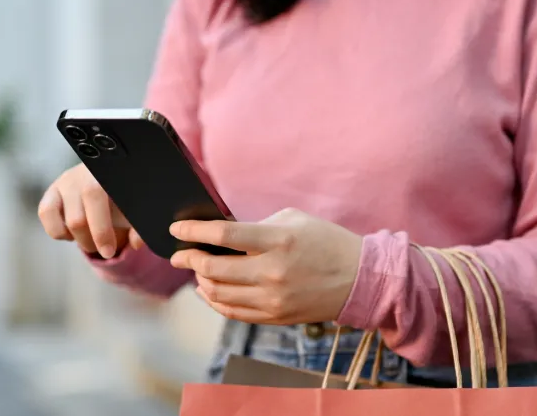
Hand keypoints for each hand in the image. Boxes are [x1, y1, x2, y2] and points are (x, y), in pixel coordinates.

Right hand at [38, 164, 143, 258]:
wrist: (108, 183)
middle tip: (105, 249)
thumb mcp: (133, 211)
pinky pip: (46, 215)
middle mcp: (82, 174)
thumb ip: (140, 227)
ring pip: (65, 221)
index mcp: (106, 174)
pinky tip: (73, 231)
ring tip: (91, 238)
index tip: (109, 252)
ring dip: (79, 239)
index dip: (101, 229)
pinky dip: (59, 232)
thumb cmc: (123, 200)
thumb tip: (137, 243)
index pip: (95, 197)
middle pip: (78, 219)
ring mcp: (65, 182)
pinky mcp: (51, 193)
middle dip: (91, 241)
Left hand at [169, 209, 361, 324]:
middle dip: (188, 259)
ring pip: (219, 293)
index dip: (193, 232)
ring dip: (201, 280)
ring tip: (196, 269)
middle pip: (214, 268)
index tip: (176, 229)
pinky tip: (209, 290)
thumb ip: (255, 225)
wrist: (360, 278)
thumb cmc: (325, 241)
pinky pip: (233, 312)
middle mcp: (273, 271)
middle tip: (178, 253)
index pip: (223, 235)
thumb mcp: (292, 220)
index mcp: (278, 240)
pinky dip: (214, 301)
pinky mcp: (276, 316)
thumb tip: (219, 234)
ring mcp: (274, 298)